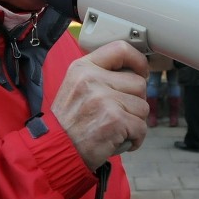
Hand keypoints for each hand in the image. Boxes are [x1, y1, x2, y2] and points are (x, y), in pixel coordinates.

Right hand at [51, 41, 148, 170]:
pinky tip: (120, 141)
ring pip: (143, 107)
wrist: (56, 150)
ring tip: (115, 129)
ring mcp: (104, 99)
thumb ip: (101, 75)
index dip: (138, 61)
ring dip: (135, 122)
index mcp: (83, 67)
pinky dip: (135, 138)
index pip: (120, 49)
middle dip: (135, 102)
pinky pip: (141, 127)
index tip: (142, 72)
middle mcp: (92, 79)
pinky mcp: (115, 120)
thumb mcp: (76, 87)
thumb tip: (136, 71)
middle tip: (119, 114)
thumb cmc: (69, 122)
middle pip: (138, 83)